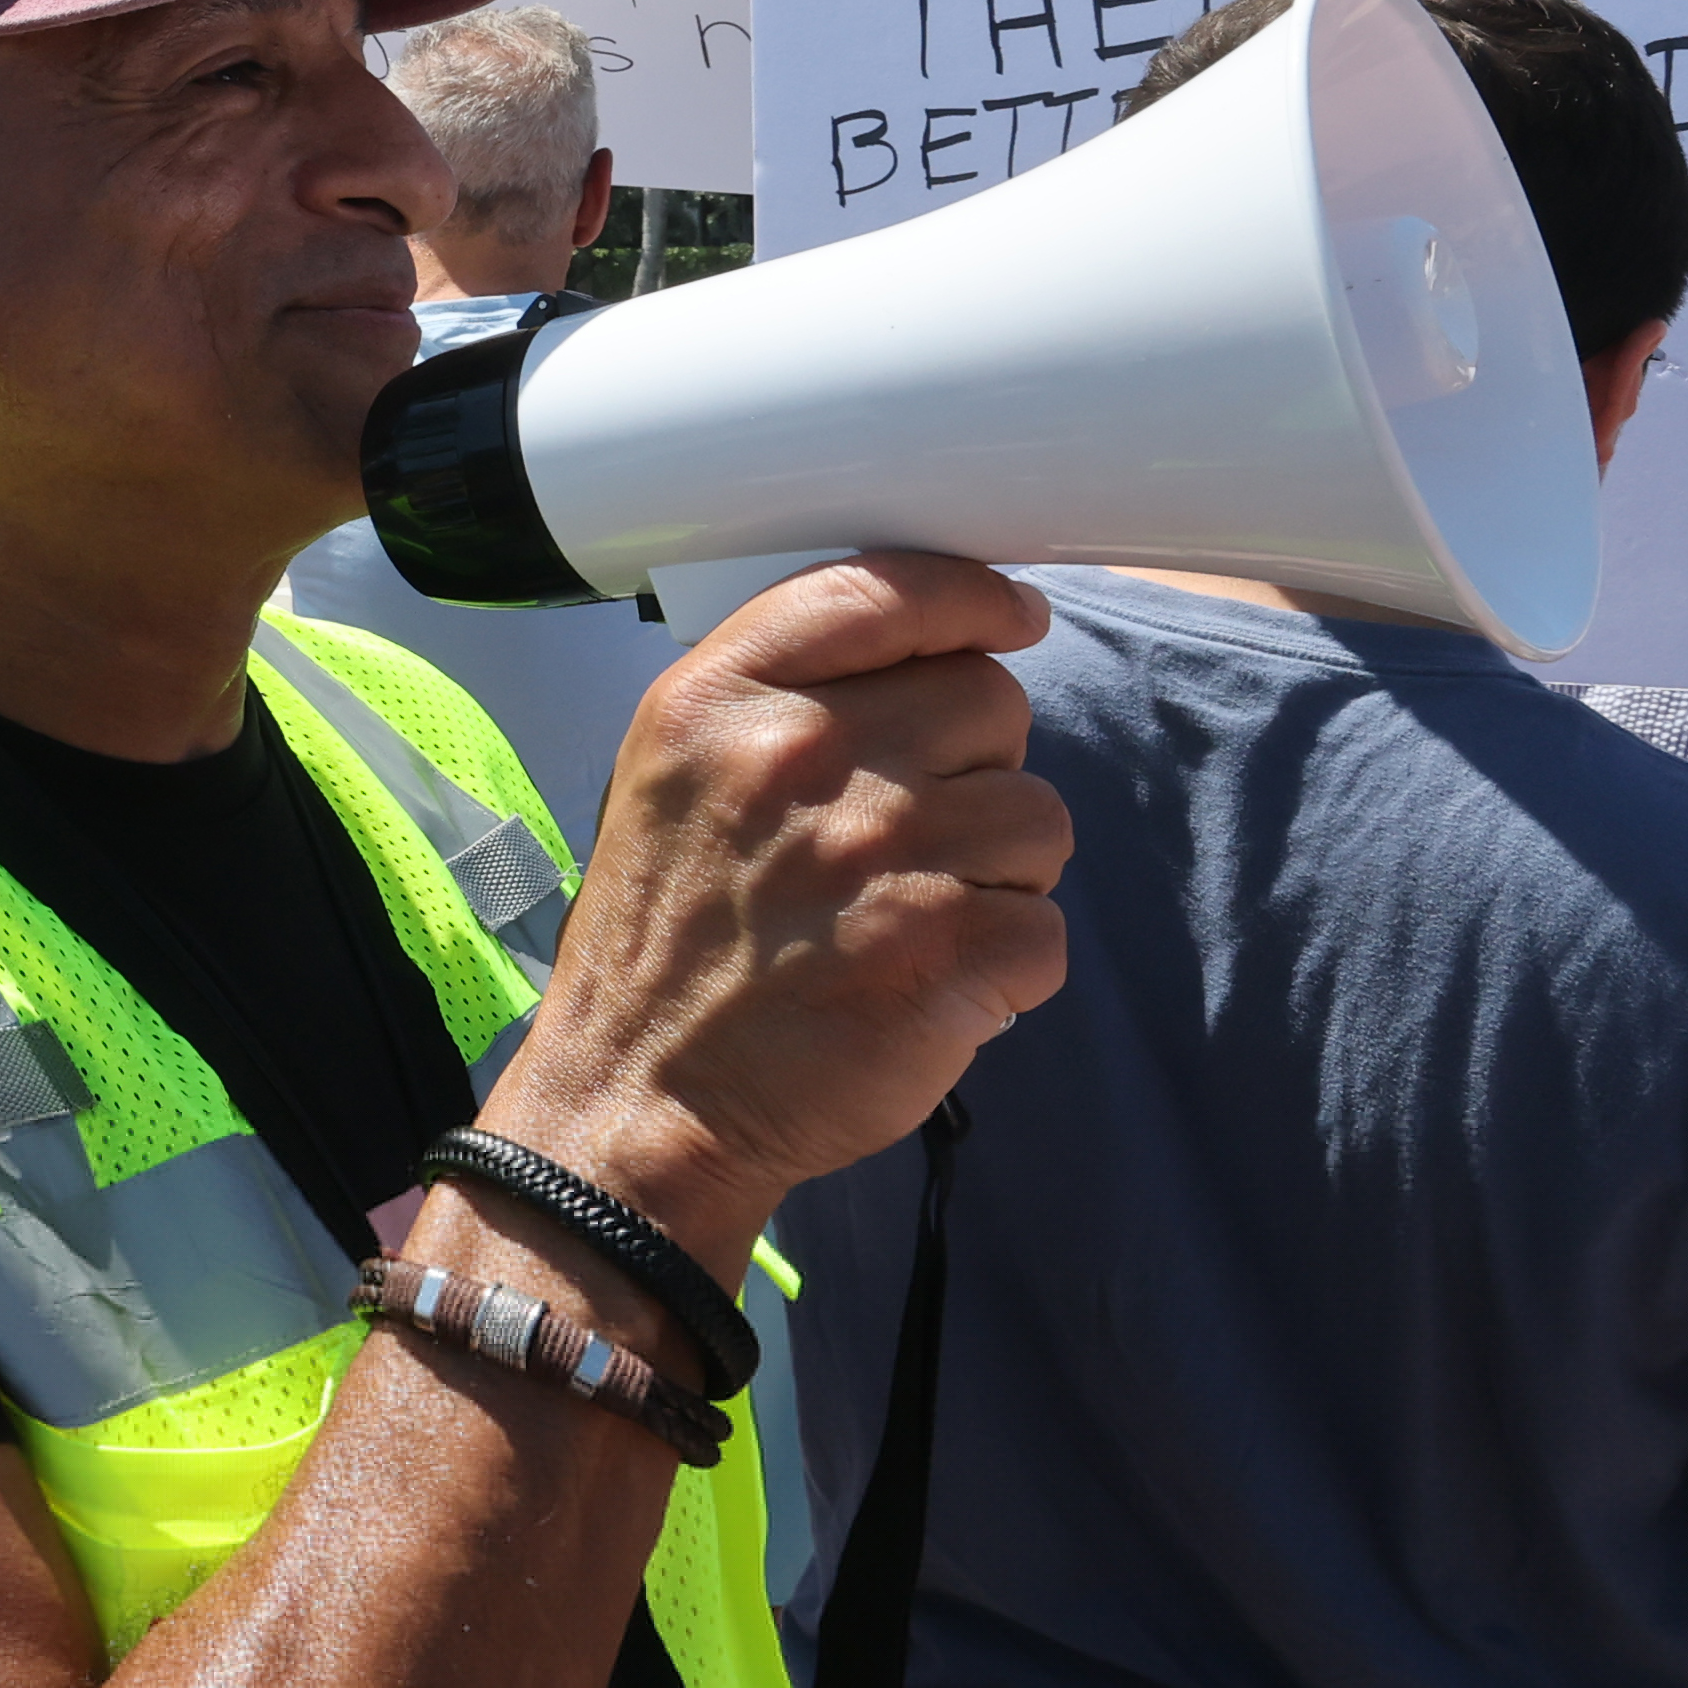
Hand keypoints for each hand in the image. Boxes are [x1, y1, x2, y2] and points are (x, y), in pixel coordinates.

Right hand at [482, 554, 1068, 1270]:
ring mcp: (886, 854)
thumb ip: (777, 691)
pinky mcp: (951, 952)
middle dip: (974, 762)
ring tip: (909, 916)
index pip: (886, 587)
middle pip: (990, 698)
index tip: (1010, 617)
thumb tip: (931, 641)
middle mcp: (805, 758)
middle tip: (908, 833)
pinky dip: (1006, 964)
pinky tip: (929, 982)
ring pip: (1037, 816)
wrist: (641, 1099)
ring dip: (997, 872)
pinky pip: (1047, 926)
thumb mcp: (668, 772)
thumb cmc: (664, 939)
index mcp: (724, 700)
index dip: (971, 598)